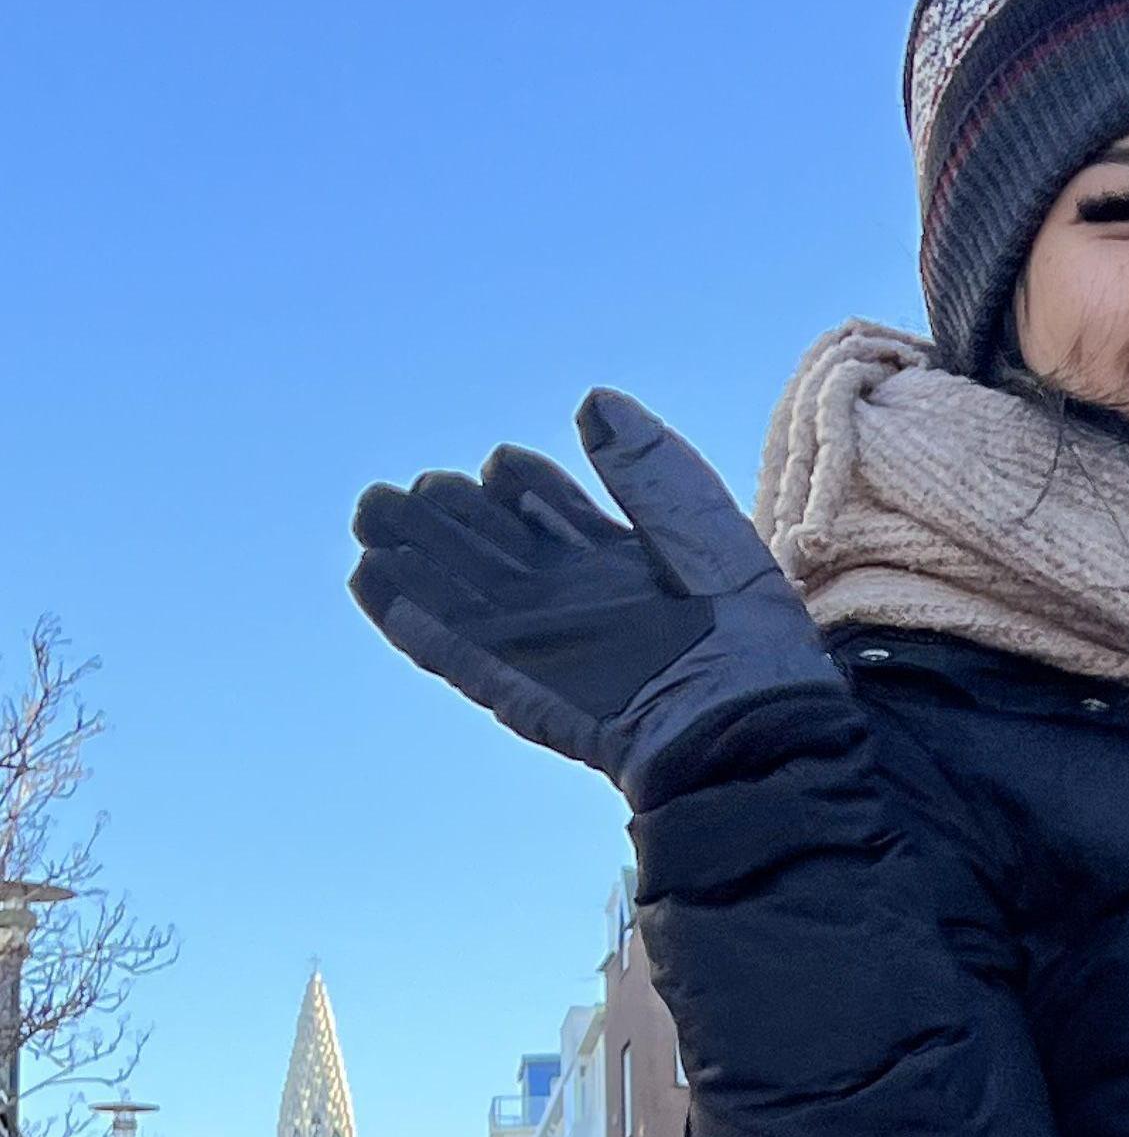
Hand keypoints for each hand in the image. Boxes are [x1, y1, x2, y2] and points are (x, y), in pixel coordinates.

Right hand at [351, 391, 836, 805]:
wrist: (747, 738)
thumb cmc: (750, 644)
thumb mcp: (709, 536)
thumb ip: (650, 473)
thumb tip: (593, 398)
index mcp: (625, 561)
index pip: (551, 505)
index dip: (518, 479)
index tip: (501, 465)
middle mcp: (581, 601)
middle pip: (495, 546)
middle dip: (446, 512)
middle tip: (404, 488)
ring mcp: (550, 647)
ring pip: (466, 593)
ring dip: (415, 556)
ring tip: (369, 515)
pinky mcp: (525, 692)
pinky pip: (459, 653)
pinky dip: (414, 620)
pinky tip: (371, 581)